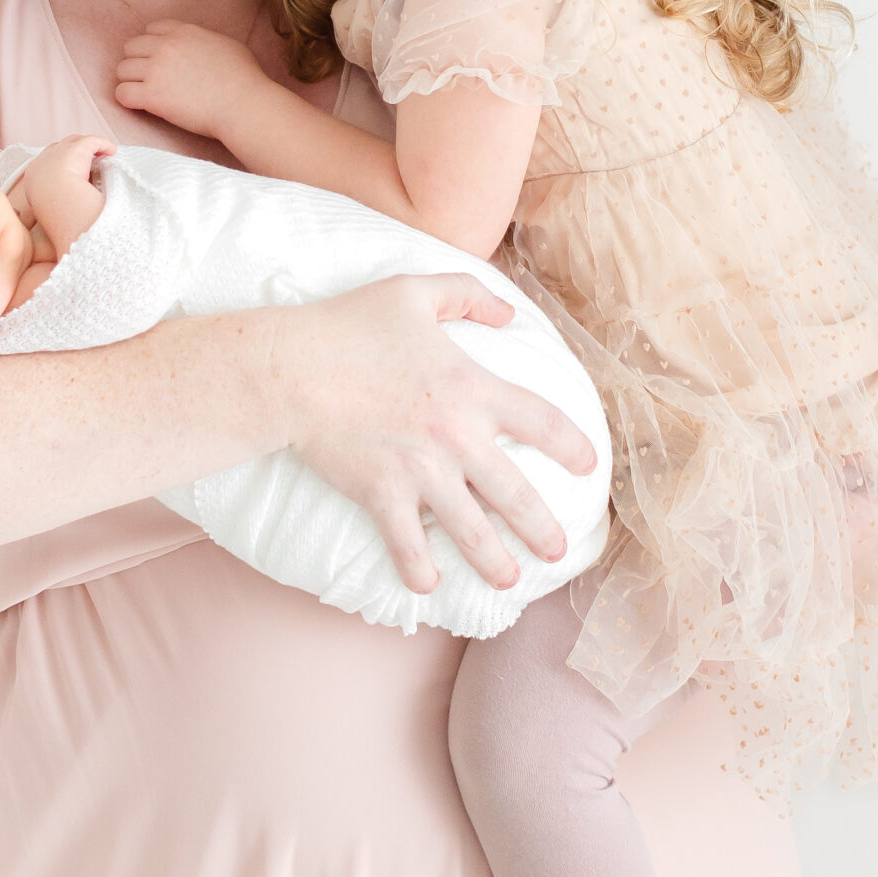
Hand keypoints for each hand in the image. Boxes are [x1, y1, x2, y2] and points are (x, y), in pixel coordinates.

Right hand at [11, 134, 114, 260]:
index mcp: (34, 177)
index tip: (73, 174)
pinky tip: (113, 151)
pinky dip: (102, 144)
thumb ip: (54, 213)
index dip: (60, 166)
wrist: (56, 200)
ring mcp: (58, 152)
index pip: (46, 165)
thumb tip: (59, 237)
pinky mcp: (75, 148)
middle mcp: (43, 161)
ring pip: (75, 142)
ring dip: (89, 147)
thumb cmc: (53, 215)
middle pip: (59, 149)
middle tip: (89, 161)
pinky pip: (91, 142)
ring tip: (104, 154)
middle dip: (73, 152)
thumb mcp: (50, 215)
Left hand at [115, 21, 267, 140]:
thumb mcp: (226, 44)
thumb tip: (199, 46)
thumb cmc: (244, 78)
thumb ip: (204, 40)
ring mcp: (156, 70)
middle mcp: (166, 46)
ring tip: (146, 93)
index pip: (151, 29)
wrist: (243, 104)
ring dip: (132, 81)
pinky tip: (142, 105)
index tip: (160, 60)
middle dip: (138, 62)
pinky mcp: (152, 96)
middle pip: (131, 47)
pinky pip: (122, 93)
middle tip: (151, 79)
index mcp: (183, 32)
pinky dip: (128, 100)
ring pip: (122, 70)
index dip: (153, 45)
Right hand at [262, 274, 597, 596]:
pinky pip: (409, 544)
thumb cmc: (348, 325)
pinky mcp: (382, 495)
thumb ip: (467, 296)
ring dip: (495, 563)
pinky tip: (428, 585)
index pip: (543, 423)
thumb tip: (509, 316)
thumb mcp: (413, 291)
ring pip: (472, 532)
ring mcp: (421, 472)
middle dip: (543, 530)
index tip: (587, 467)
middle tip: (558, 550)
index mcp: (473, 388)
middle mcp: (457, 437)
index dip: (572, 448)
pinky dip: (419, 570)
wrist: (290, 368)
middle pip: (517, 495)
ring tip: (510, 580)